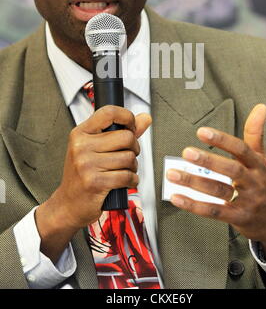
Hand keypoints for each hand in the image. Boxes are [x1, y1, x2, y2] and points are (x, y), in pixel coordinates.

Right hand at [35, 106, 151, 261]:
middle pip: (126, 137)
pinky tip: (125, 181)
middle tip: (127, 155)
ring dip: (133, 166)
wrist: (68, 204)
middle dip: (134, 148)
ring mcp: (87, 164)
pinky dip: (132, 180)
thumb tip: (146, 118)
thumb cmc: (83, 174)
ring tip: (124, 170)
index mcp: (80, 133)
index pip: (109, 112)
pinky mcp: (95, 182)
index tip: (131, 127)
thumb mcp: (96, 148)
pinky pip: (127, 176)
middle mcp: (81, 146)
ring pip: (129, 158)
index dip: (127, 117)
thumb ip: (122, 131)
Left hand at [167, 104, 265, 261]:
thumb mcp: (263, 158)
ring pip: (219, 190)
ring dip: (194, 182)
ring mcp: (247, 201)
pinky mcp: (238, 218)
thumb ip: (255, 133)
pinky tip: (177, 197)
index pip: (240, 149)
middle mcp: (253, 182)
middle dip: (208, 160)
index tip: (202, 132)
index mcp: (257, 164)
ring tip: (173, 174)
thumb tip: (260, 107)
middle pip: (231, 169)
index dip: (221, 140)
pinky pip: (215, 211)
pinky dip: (194, 205)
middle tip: (186, 152)